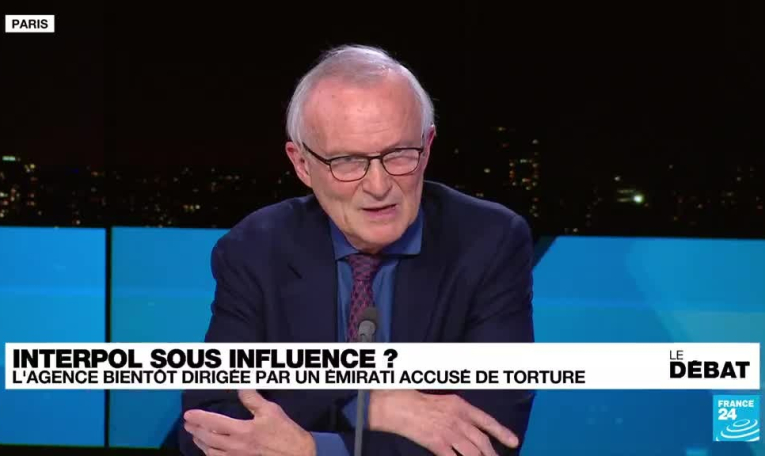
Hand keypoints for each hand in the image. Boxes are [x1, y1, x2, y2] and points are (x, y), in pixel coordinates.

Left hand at [183, 390, 316, 455]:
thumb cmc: (285, 433)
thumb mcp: (271, 411)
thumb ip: (253, 399)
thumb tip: (241, 387)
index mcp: (241, 431)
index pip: (213, 423)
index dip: (199, 418)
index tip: (188, 414)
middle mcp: (235, 446)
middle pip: (208, 439)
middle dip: (196, 431)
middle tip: (187, 424)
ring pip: (211, 452)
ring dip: (201, 444)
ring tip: (196, 437)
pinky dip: (211, 455)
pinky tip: (211, 452)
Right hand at [369, 390, 517, 455]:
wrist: (399, 406)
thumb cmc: (420, 402)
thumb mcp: (446, 402)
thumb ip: (461, 414)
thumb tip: (472, 427)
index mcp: (461, 406)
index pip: (487, 421)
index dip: (502, 432)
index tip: (514, 441)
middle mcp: (458, 420)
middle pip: (482, 441)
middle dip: (492, 454)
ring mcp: (448, 433)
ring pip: (472, 453)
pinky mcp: (437, 444)